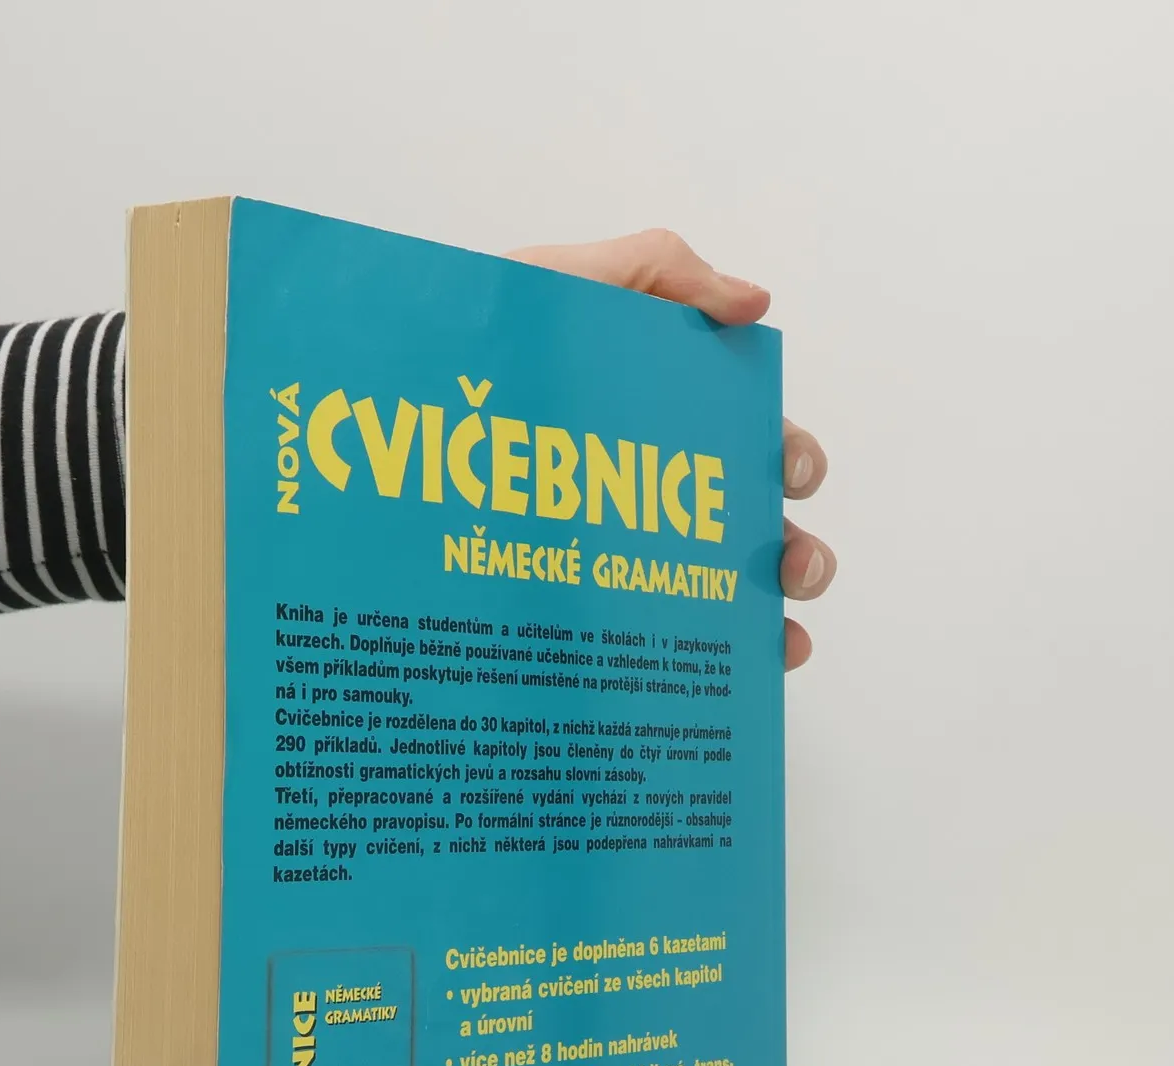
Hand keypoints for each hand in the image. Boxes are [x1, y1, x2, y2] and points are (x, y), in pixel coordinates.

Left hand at [508, 230, 832, 669]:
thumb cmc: (467, 348)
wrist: (377, 420)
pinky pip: (656, 652)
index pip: (747, 441)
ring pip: (721, 599)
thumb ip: (658, 273)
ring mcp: (615, 560)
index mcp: (656, 418)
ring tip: (780, 639)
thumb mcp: (561, 284)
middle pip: (751, 529)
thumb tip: (755, 303)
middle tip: (791, 567)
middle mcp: (646, 495)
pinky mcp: (576, 617)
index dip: (789, 457)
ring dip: (770, 620)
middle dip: (796, 551)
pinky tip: (738, 685)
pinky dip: (714, 670)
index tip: (790, 474)